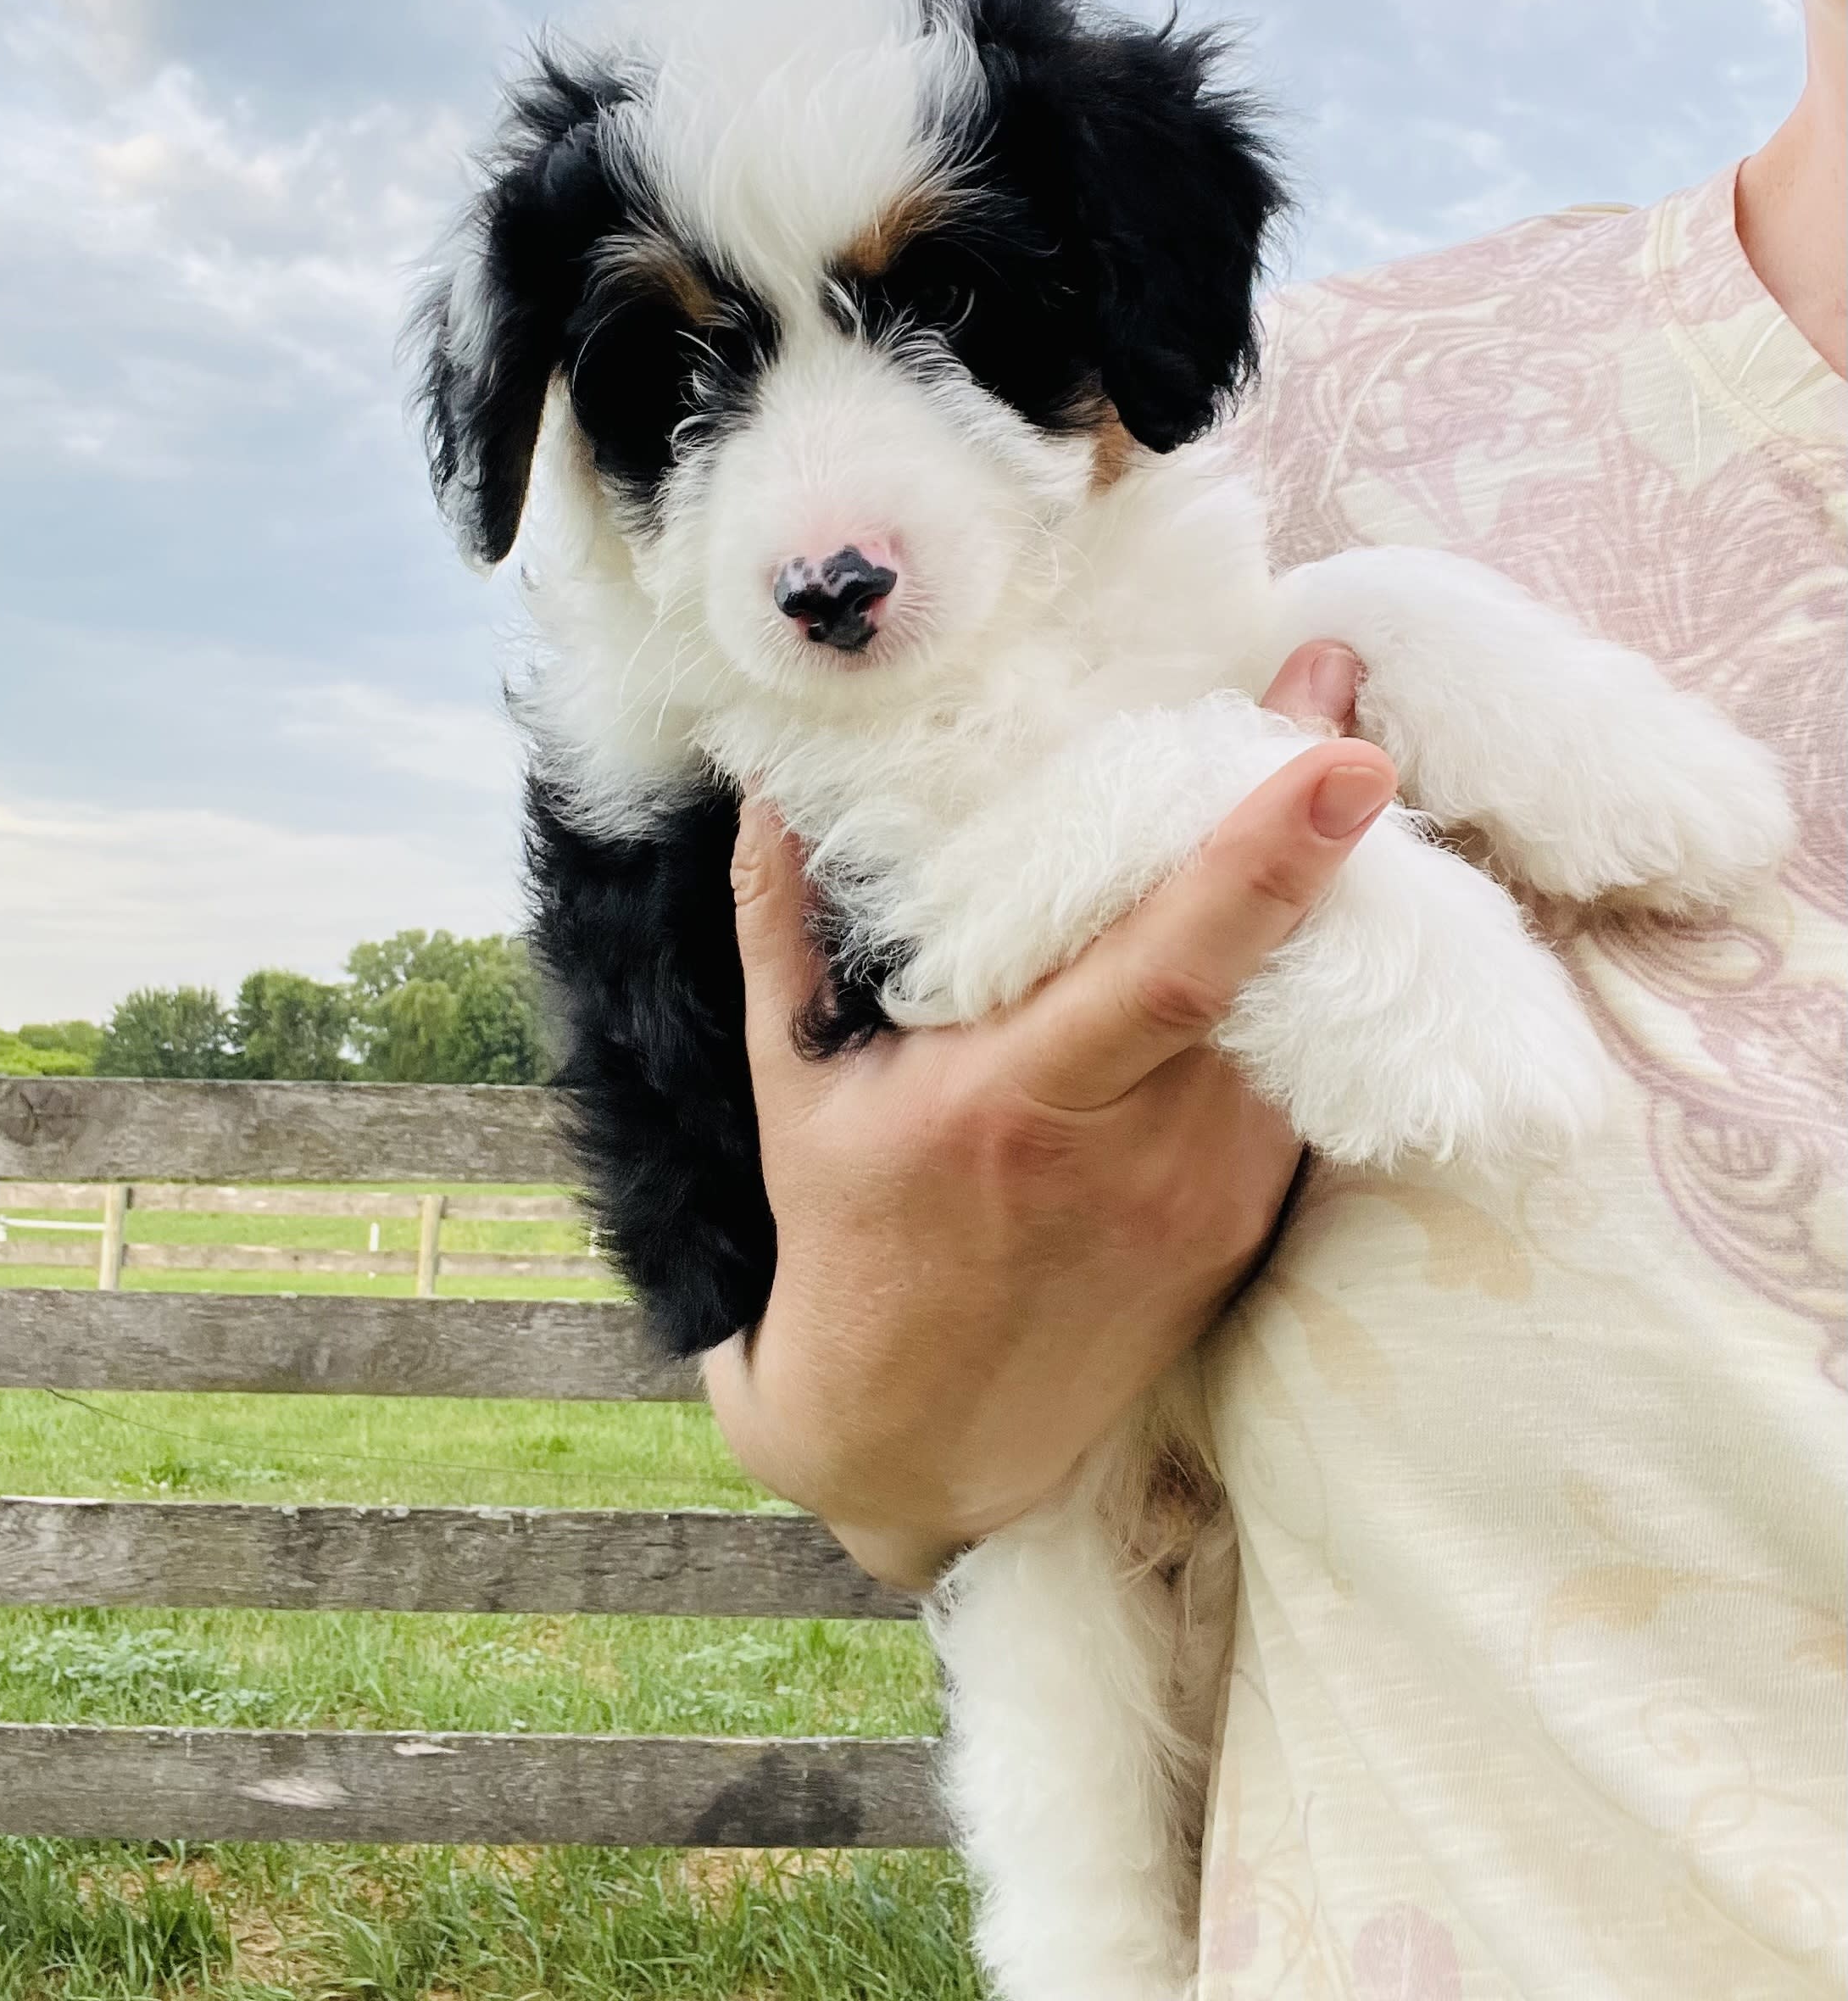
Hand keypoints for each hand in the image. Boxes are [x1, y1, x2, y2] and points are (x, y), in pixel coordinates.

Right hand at [702, 643, 1387, 1590]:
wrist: (927, 1439)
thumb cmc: (849, 1250)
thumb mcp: (792, 1090)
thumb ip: (783, 931)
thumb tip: (771, 786)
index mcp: (1015, 1106)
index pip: (1167, 971)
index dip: (1262, 863)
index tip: (1343, 755)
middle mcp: (1137, 1151)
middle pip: (1267, 964)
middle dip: (1314, 816)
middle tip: (1329, 676)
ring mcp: (1210, 1192)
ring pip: (1300, 1011)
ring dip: (1320, 889)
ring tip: (1309, 754)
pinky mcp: (1248, 1218)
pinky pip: (1294, 1069)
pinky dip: (1302, 977)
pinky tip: (1297, 899)